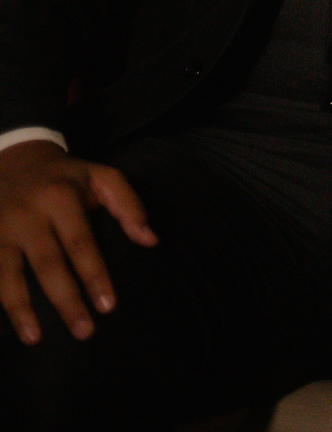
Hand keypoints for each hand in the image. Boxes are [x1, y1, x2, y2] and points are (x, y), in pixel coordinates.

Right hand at [0, 139, 156, 343]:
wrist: (16, 159)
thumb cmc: (65, 177)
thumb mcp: (100, 176)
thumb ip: (127, 204)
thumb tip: (150, 240)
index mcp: (60, 197)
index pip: (80, 242)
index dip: (94, 275)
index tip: (108, 306)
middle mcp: (28, 214)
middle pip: (48, 264)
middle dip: (66, 300)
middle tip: (85, 331)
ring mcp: (0, 229)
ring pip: (8, 275)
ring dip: (21, 310)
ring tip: (36, 339)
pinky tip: (8, 327)